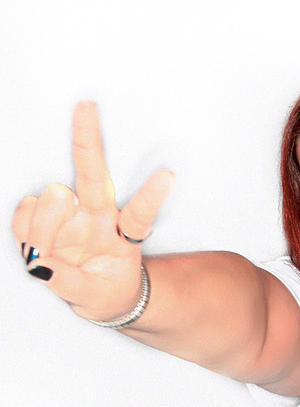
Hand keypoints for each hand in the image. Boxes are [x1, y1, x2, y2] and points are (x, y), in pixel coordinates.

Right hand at [12, 102, 174, 321]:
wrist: (99, 293)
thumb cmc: (106, 291)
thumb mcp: (97, 300)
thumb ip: (70, 283)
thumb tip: (40, 265)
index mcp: (125, 236)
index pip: (140, 215)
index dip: (150, 196)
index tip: (168, 176)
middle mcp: (100, 216)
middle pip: (95, 176)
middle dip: (88, 141)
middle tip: (86, 106)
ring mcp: (73, 213)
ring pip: (51, 201)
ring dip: (43, 226)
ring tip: (49, 253)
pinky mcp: (47, 215)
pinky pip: (26, 212)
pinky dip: (25, 229)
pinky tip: (38, 244)